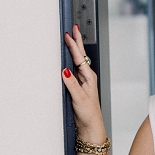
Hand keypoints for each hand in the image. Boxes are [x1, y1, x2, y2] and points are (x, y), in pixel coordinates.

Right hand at [62, 24, 106, 140]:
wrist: (90, 126)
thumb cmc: (89, 113)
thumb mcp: (79, 98)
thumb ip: (72, 84)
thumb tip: (65, 70)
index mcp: (89, 77)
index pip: (79, 57)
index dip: (74, 44)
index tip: (69, 34)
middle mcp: (85, 76)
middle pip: (79, 55)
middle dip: (76, 41)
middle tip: (73, 28)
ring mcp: (81, 81)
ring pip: (75, 61)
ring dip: (72, 49)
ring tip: (70, 37)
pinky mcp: (76, 86)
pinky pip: (71, 69)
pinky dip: (68, 61)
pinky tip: (65, 58)